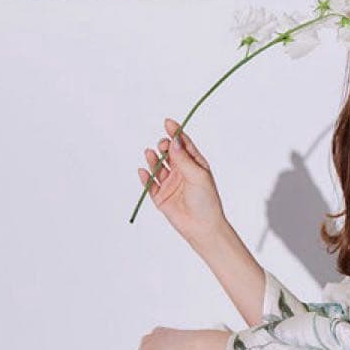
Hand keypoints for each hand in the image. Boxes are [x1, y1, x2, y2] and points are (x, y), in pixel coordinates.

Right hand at [138, 118, 226, 244]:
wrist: (202, 227)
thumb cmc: (206, 201)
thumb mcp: (197, 176)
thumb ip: (184, 159)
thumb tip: (174, 140)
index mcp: (195, 165)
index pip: (183, 145)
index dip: (175, 133)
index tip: (168, 123)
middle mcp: (182, 172)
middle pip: (168, 153)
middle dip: (164, 146)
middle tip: (162, 145)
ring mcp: (170, 184)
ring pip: (158, 167)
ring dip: (153, 159)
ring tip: (150, 154)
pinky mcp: (161, 197)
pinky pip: (149, 184)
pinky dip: (145, 177)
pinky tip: (143, 171)